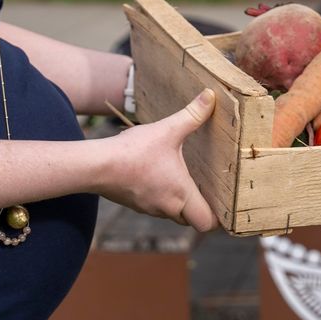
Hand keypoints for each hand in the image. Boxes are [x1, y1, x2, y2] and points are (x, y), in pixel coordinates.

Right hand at [100, 89, 219, 231]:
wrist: (95, 166)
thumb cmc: (133, 152)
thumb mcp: (167, 130)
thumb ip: (192, 115)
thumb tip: (211, 96)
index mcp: (181, 194)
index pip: (207, 223)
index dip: (219, 217)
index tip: (224, 202)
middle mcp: (167, 207)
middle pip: (192, 219)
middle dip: (201, 207)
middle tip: (208, 188)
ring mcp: (150, 208)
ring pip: (174, 213)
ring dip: (180, 200)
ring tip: (185, 178)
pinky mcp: (136, 203)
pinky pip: (157, 206)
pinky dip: (162, 196)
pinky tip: (159, 175)